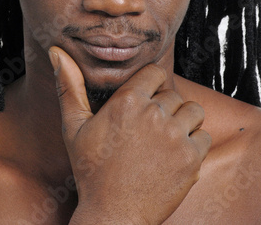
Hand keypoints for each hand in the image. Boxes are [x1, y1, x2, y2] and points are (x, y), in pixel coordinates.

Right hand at [49, 47, 210, 224]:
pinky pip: (204, 136)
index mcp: (128, 101)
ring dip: (183, 121)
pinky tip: (175, 154)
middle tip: (149, 127)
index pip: (155, 72)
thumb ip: (68, 86)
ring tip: (165, 138)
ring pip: (193, 111)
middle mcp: (155, 114)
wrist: (113, 215)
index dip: (151, 84)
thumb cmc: (91, 170)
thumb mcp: (74, 126)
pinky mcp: (191, 158)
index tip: (145, 98)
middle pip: (173, 93)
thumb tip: (55, 51)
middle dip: (164, 106)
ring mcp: (176, 136)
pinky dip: (195, 143)